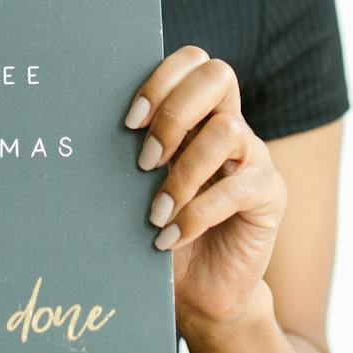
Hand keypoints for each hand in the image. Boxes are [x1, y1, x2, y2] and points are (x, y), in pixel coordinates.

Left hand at [123, 46, 285, 329]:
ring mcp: (254, 158)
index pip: (193, 61)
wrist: (199, 291)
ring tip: (155, 211)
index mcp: (199, 113)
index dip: (161, 80)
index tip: (129, 122)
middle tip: (143, 160)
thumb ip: (134, 152)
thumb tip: (83, 126)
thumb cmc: (161, 229)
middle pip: (218, 76)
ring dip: (183, 172)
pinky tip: (169, 237)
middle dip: (174, 113)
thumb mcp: (140, 187)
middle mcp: (231, 125)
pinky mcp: (269, 196)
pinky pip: (237, 189)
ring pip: (226, 130)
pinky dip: (196, 214)